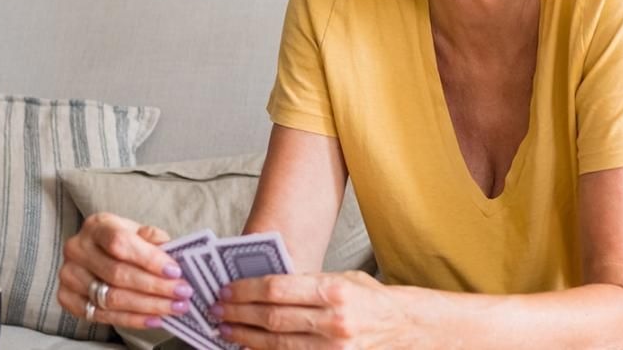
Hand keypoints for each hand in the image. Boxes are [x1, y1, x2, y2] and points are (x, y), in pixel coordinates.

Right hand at [56, 212, 194, 328]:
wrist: (98, 256)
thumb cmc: (124, 243)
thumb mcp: (139, 232)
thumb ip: (154, 240)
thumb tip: (172, 254)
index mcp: (97, 226)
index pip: (120, 242)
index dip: (149, 259)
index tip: (175, 271)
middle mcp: (77, 248)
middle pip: (117, 273)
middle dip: (155, 286)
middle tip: (182, 293)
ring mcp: (69, 274)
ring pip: (110, 298)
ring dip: (148, 306)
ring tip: (174, 308)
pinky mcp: (67, 298)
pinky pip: (102, 315)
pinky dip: (132, 320)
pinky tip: (154, 319)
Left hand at [212, 270, 413, 348]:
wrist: (404, 328)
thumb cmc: (371, 300)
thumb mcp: (342, 279)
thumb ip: (306, 283)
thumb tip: (262, 286)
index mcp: (335, 291)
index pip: (277, 289)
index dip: (245, 290)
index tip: (226, 289)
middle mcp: (334, 320)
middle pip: (272, 317)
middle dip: (238, 313)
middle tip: (217, 309)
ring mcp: (333, 347)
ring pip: (277, 343)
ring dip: (246, 336)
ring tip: (226, 329)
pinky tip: (250, 346)